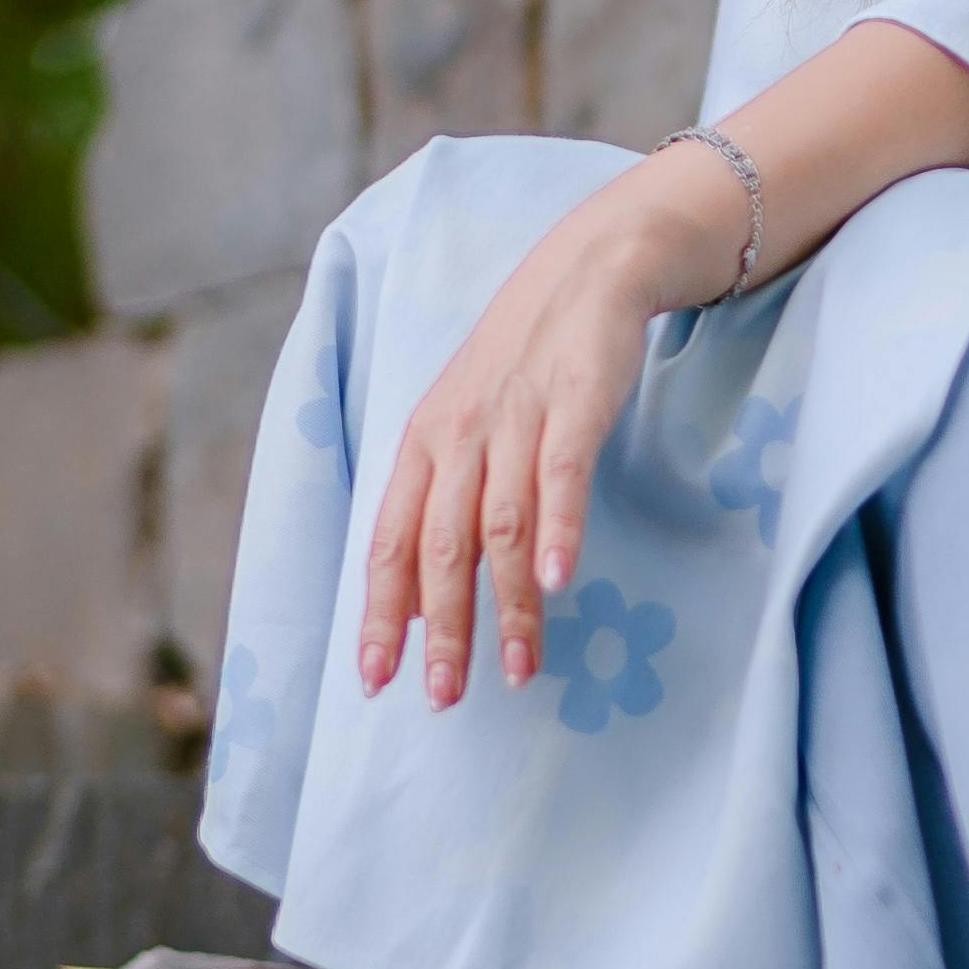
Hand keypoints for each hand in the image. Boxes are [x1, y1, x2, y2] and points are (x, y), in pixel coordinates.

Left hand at [356, 163, 734, 705]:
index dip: (381, 613)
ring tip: (518, 668)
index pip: (389, 541)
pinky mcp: (572, 403)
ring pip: (498, 525)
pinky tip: (556, 581)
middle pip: (437, 547)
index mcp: (423, 444)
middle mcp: (457, 434)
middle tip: (444, 698)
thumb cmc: (526, 362)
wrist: (590, 269)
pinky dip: (557, 530)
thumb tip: (422, 598)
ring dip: (504, 604)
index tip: (377, 680)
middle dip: (440, 629)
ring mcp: (512, 418)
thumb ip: (446, 503)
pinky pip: (559, 475)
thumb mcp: (468, 424)